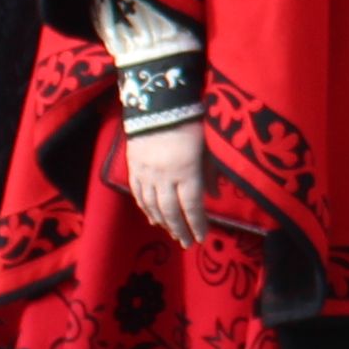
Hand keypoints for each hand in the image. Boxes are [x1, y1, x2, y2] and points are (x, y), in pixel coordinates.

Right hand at [125, 120, 210, 247]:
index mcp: (186, 171)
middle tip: (186, 244)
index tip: (202, 238)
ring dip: (163, 223)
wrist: (157, 104)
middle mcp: (164, 177)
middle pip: (171, 211)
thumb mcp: (208, 146)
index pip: (193, 205)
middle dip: (180, 229)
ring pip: (153, 206)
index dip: (197, 224)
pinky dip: (146, 209)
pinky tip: (153, 218)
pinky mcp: (133, 168)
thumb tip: (215, 197)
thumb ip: (211, 172)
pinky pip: (139, 194)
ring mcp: (146, 173)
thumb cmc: (190, 123)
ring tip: (172, 234)